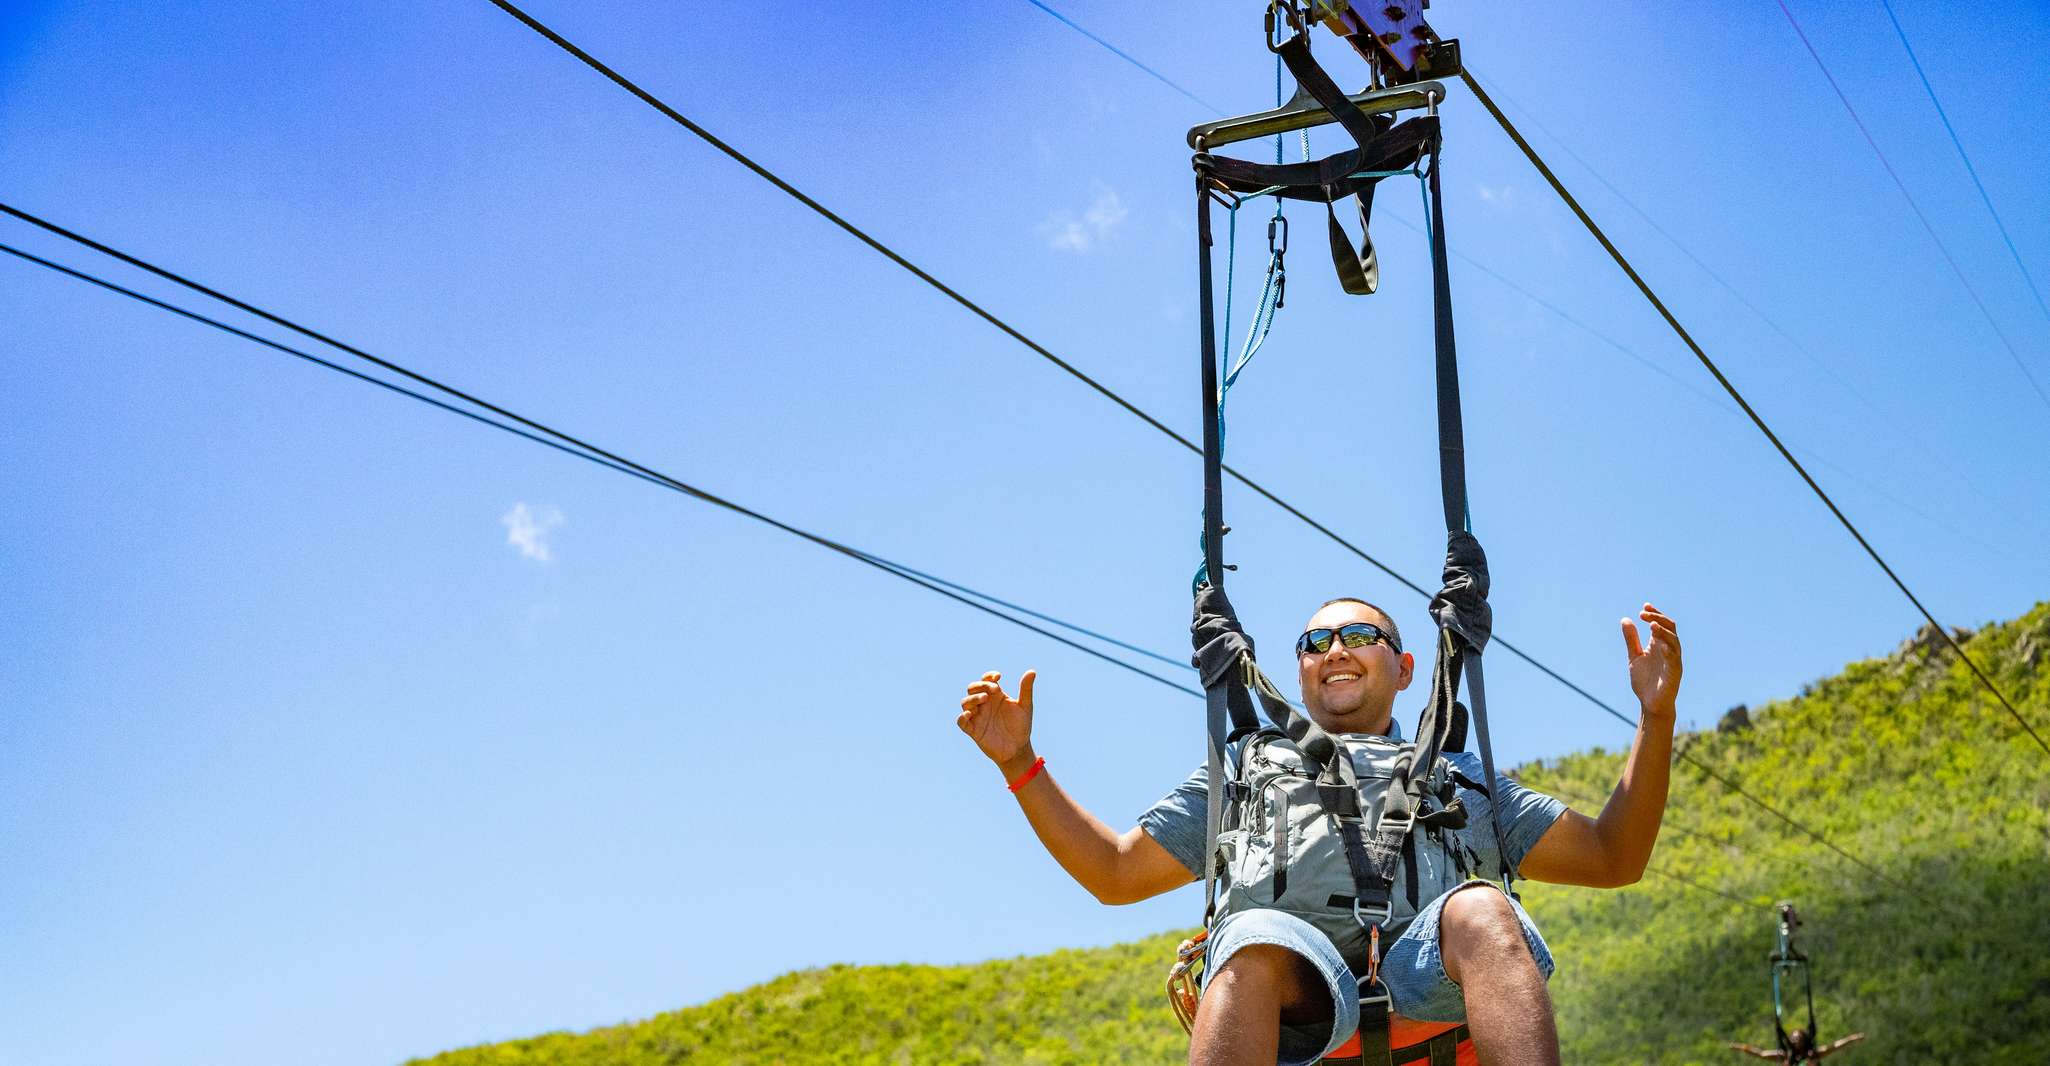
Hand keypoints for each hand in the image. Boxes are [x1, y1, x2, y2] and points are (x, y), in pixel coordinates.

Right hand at [958, 669, 1036, 776]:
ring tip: (984, 699)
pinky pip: (961, 722)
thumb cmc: (1021, 726)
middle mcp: (984, 704)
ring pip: (965, 703)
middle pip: (972, 688)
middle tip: (994, 689)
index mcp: (995, 696)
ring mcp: (978, 716)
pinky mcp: (974, 730)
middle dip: (980, 685)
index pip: (986, 680)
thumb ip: (1026, 689)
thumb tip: (1032, 671)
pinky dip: (962, 717)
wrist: (1019, 749)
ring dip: (973, 698)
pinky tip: (970, 714)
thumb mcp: (1025, 706)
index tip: (998, 678)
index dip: (989, 676)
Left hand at [1621, 603, 1680, 719]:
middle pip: (1669, 628)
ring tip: (1652, 624)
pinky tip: (1660, 645)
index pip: (1662, 624)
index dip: (1655, 613)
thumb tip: (1625, 619)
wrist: (1650, 703)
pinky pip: (1674, 660)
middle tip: (1643, 613)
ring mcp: (1673, 661)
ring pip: (1674, 641)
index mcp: (1659, 645)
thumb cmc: (1645, 680)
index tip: (1645, 605)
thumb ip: (1631, 640)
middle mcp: (1668, 650)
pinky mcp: (1674, 673)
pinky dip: (1669, 650)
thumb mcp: (1634, 657)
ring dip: (1664, 632)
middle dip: (1658, 618)